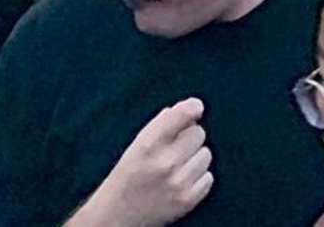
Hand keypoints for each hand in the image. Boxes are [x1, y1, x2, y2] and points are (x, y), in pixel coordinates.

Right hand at [97, 99, 212, 225]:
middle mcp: (165, 162)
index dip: (193, 107)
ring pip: (206, 154)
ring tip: (178, 167)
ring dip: (195, 158)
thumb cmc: (127, 177)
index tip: (196, 109)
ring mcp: (178, 183)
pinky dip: (198, 178)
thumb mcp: (137, 144)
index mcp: (149, 144)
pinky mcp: (187, 201)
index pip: (184, 114)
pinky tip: (183, 182)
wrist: (115, 218)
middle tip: (176, 149)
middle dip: (189, 138)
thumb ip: (163, 123)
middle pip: (199, 133)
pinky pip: (208, 177)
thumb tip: (192, 108)